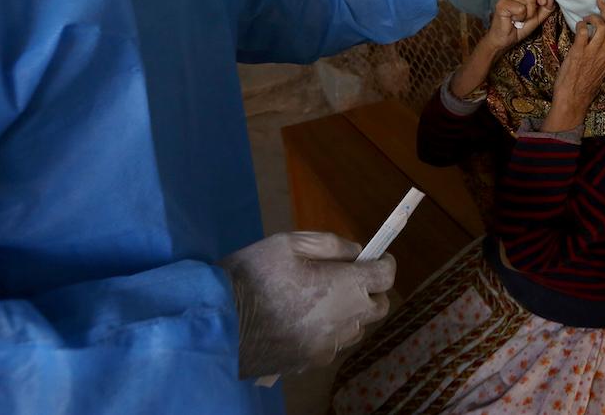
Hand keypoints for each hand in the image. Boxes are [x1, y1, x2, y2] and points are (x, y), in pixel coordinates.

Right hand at [220, 231, 394, 377]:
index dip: (384, 262)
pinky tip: (303, 319)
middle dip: (370, 289)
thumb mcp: (289, 243)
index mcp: (345, 286)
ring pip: (357, 328)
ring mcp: (329, 345)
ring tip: (321, 298)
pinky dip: (329, 329)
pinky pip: (333, 343)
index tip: (375, 256)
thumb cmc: (253, 275)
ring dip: (350, 311)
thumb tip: (357, 252)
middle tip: (347, 276)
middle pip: (379, 306)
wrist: (218, 322)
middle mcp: (345, 320)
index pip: (386, 276)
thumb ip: (331, 245)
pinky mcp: (312, 361)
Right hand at [484, 0, 555, 52]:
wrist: (505, 40)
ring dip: (531, 13)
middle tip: (542, 3)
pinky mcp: (501, 4)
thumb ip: (547, 6)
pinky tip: (514, 21)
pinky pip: (520, 8)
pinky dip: (521, 18)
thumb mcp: (539, 16)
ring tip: (522, 19)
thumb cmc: (520, 27)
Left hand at [545, 0, 604, 131]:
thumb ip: (604, 53)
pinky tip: (579, 26)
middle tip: (601, 0)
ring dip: (593, 16)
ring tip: (588, 17)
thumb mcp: (602, 69)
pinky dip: (581, 24)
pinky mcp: (579, 52)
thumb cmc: (586, 85)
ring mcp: (593, 53)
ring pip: (601, 25)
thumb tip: (601, 37)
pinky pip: (583, 30)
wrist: (574, 99)